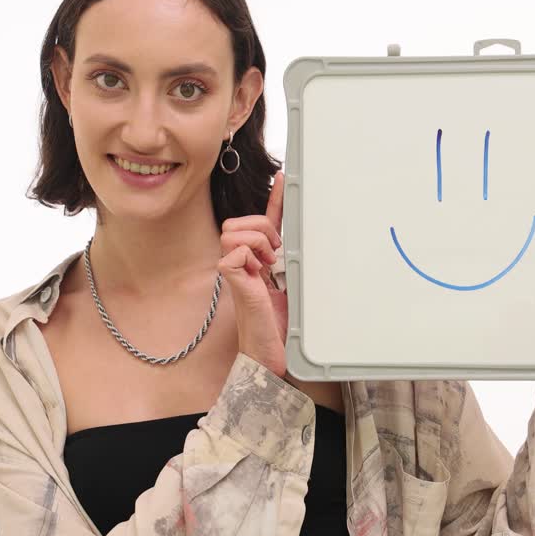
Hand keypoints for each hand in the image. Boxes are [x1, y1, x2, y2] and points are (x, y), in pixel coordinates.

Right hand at [218, 170, 287, 376]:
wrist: (272, 356)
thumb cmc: (280, 327)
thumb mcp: (294, 287)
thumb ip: (292, 264)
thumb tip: (301, 242)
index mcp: (262, 262)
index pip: (266, 222)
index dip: (274, 199)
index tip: (282, 179)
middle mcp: (246, 263)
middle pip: (240, 221)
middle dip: (260, 228)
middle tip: (274, 254)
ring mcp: (237, 270)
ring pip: (235, 232)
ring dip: (256, 243)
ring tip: (266, 265)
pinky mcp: (233, 280)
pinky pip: (234, 253)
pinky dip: (248, 259)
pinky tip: (258, 274)